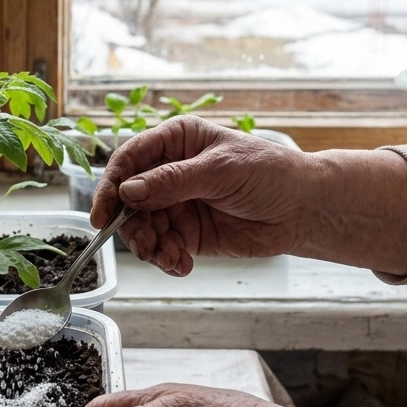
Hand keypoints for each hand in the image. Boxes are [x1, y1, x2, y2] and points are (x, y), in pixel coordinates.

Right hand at [92, 116, 306, 276]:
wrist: (303, 209)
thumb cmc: (269, 173)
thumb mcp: (221, 170)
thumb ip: (173, 181)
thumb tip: (128, 191)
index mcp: (175, 141)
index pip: (129, 159)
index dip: (111, 186)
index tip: (102, 215)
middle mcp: (169, 171)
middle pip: (128, 199)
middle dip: (132, 226)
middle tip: (148, 245)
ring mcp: (176, 202)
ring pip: (141, 227)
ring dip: (150, 247)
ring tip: (171, 258)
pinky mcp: (186, 232)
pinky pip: (161, 247)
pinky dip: (165, 259)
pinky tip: (182, 265)